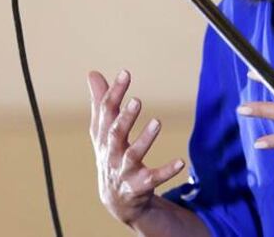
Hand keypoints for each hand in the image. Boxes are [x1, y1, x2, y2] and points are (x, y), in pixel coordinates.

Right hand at [88, 69, 186, 225]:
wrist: (116, 200)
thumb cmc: (111, 156)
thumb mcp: (104, 130)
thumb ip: (101, 102)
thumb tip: (92, 73)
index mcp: (103, 136)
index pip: (106, 112)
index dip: (114, 92)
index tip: (126, 73)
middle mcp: (111, 153)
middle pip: (115, 134)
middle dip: (125, 118)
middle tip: (137, 100)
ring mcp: (124, 171)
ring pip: (133, 155)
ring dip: (145, 139)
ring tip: (157, 122)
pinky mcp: (140, 186)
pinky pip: (153, 178)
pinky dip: (166, 171)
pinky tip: (181, 162)